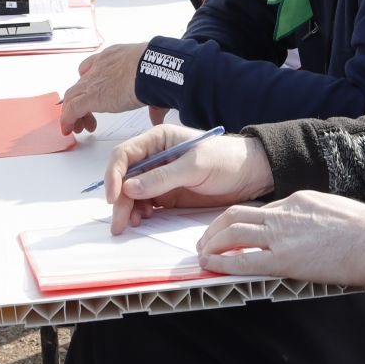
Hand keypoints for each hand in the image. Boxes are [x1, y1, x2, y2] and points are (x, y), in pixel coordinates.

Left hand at [59, 43, 146, 133]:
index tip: (91, 96)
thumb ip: (152, 102)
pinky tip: (69, 128)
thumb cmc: (155, 70)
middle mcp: (100, 65)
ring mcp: (92, 79)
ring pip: (72, 96)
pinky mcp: (89, 96)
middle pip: (80, 84)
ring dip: (73, 113)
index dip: (88, 82)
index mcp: (114, 56)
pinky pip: (71, 109)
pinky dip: (68, 120)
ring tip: (78, 127)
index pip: (91, 66)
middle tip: (86, 117)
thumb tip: (157, 118)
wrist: (152, 68)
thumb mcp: (150, 80)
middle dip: (81, 101)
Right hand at [103, 126, 273, 233]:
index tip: (114, 196)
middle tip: (119, 222)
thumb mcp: (195, 166)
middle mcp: (154, 158)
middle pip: (124, 178)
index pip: (124, 155)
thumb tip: (129, 187)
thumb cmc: (227, 160)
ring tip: (132, 223)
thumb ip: (162, 177)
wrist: (251, 175)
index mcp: (158, 140)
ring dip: (128, 208)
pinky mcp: (167, 194)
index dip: (113, 175)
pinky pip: (145, 204)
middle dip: (119, 199)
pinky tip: (143, 219)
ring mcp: (159, 177)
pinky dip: (139, 213)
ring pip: (132, 193)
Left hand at [197, 191, 364, 286]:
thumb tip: (303, 231)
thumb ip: (312, 217)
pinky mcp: (285, 259)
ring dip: (212, 242)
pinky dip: (222, 261)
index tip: (232, 231)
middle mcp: (285, 212)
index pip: (260, 210)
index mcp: (298, 199)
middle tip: (206, 239)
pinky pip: (243, 259)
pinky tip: (210, 265)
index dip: (241, 222)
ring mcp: (283, 234)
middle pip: (237, 214)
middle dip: (216, 227)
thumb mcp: (334, 210)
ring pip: (232, 232)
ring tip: (203, 253)